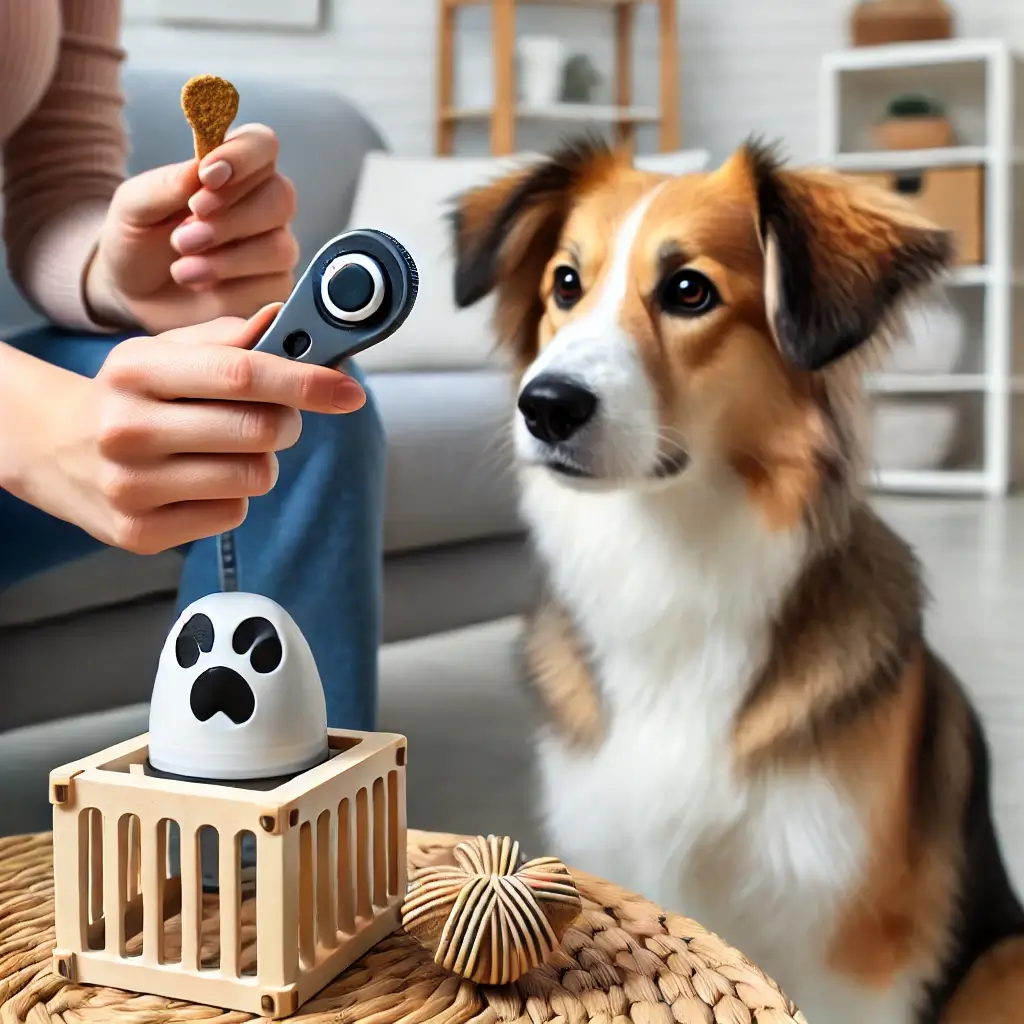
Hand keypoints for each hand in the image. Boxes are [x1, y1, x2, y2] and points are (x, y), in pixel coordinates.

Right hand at [9, 306, 365, 555]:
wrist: (53, 449)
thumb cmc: (127, 395)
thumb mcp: (163, 352)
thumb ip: (228, 338)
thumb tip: (285, 321)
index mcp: (136, 371)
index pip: (240, 373)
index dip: (305, 382)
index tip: (349, 391)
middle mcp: (129, 429)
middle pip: (260, 432)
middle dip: (287, 423)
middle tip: (275, 418)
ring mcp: (131, 488)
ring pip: (254, 477)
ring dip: (259, 462)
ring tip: (225, 449)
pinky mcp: (140, 534)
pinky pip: (231, 515)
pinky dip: (232, 497)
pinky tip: (198, 482)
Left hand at [85, 124, 298, 333]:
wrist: (133, 293)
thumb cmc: (138, 239)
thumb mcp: (134, 206)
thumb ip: (167, 184)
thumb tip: (201, 169)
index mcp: (234, 171)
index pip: (262, 145)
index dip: (243, 157)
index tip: (207, 177)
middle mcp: (262, 207)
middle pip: (280, 197)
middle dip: (230, 219)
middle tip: (183, 238)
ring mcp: (273, 249)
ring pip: (278, 248)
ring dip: (227, 260)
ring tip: (182, 269)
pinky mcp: (273, 290)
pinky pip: (272, 288)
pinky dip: (232, 292)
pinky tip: (203, 288)